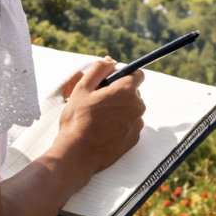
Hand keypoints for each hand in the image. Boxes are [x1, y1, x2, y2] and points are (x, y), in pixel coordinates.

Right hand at [54, 57, 145, 175]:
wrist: (78, 154)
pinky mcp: (134, 139)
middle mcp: (137, 107)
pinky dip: (120, 123)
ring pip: (131, 108)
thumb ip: (99, 69)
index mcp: (126, 91)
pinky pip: (130, 123)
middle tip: (99, 100)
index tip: (111, 81)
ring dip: (120, 108)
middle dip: (119, 92)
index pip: (137, 74)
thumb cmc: (78, 119)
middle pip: (133, 92)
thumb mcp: (82, 87)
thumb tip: (111, 62)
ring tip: (99, 117)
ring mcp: (137, 125)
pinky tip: (104, 129)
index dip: (124, 75)